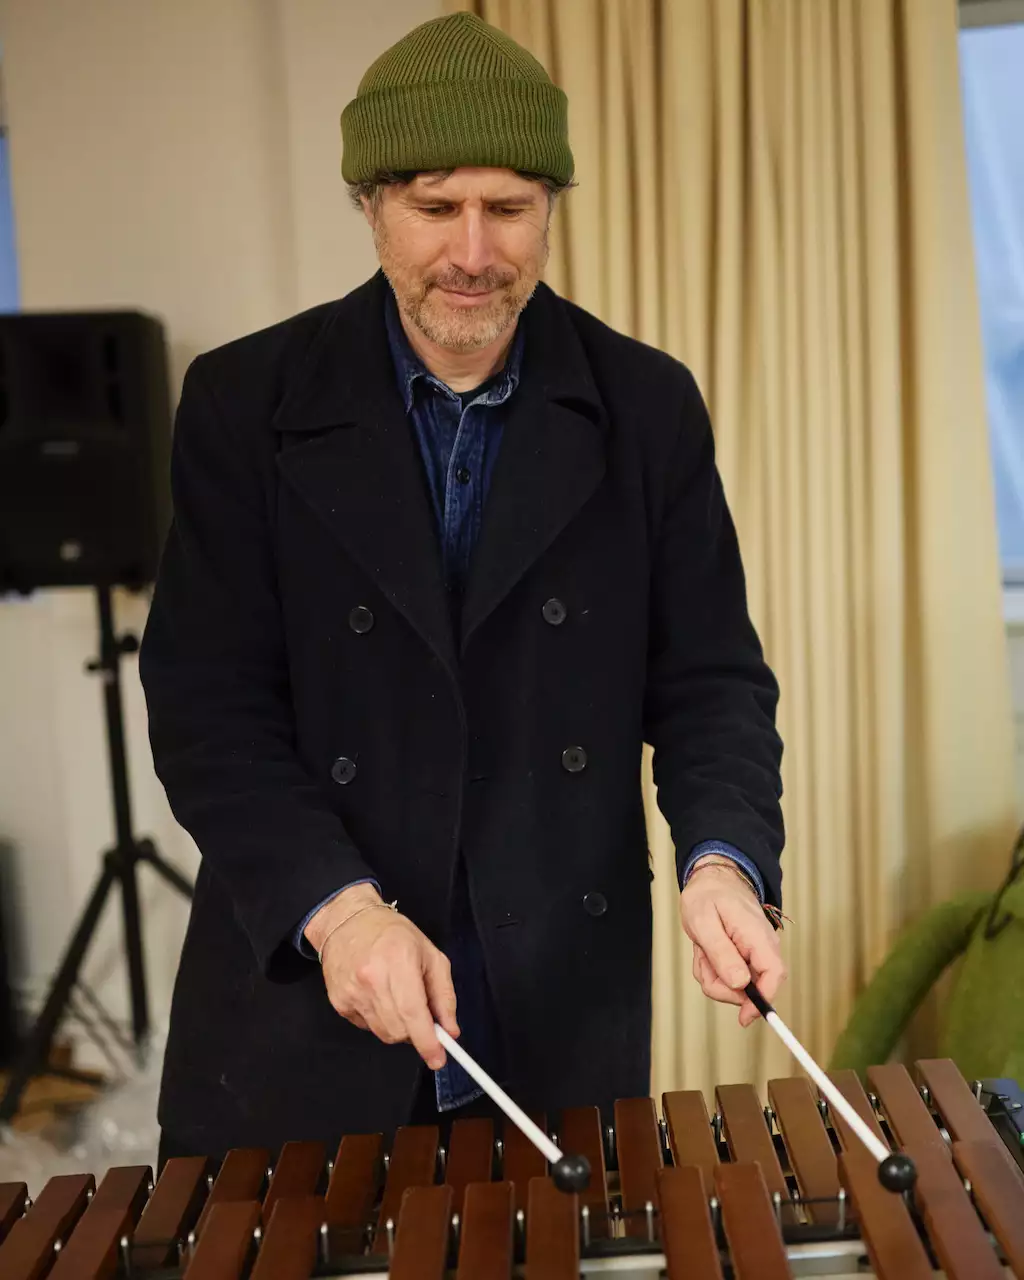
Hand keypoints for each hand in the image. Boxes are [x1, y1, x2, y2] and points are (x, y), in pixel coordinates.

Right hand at [304, 884, 458, 1068]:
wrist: (348, 921)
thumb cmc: (394, 935)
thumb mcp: (430, 955)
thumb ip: (444, 995)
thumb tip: (450, 1031)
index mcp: (398, 961)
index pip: (413, 1013)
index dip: (427, 1042)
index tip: (438, 1059)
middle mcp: (371, 979)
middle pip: (398, 1030)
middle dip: (415, 1032)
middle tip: (420, 1014)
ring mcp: (351, 993)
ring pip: (383, 1033)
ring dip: (397, 1026)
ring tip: (396, 998)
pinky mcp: (338, 1003)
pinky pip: (366, 1027)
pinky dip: (378, 1020)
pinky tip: (377, 996)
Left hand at [678, 862, 785, 1026]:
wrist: (712, 881)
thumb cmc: (707, 897)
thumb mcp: (705, 923)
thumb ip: (722, 954)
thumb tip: (741, 985)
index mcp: (758, 937)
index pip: (774, 975)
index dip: (763, 1001)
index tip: (743, 1017)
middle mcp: (763, 949)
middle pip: (751, 989)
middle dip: (722, 985)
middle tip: (703, 961)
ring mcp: (754, 955)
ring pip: (735, 987)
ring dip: (713, 975)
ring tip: (703, 949)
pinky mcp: (745, 960)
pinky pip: (728, 979)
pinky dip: (712, 970)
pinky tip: (706, 951)